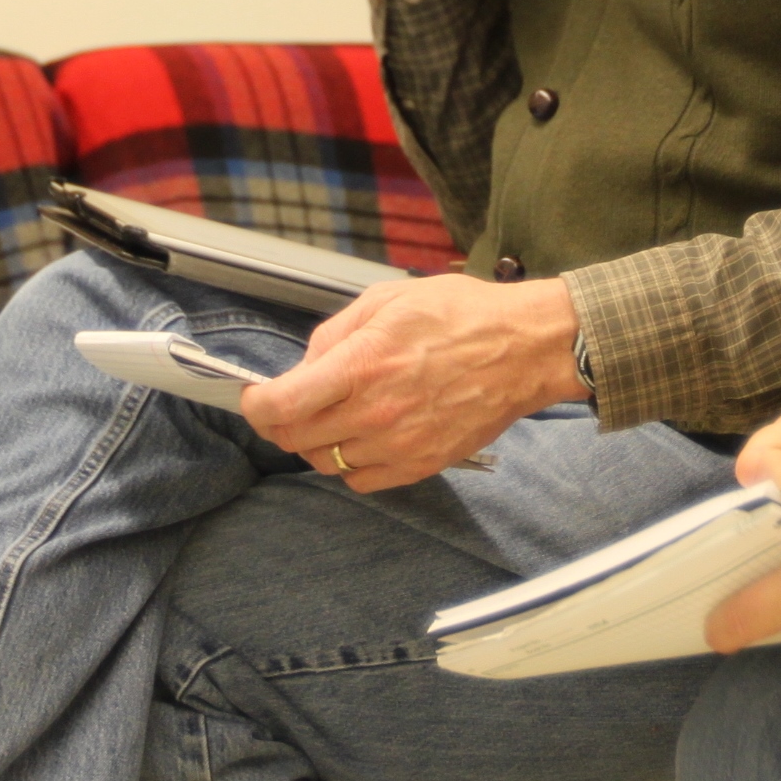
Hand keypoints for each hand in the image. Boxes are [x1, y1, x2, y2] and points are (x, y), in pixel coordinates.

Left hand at [240, 273, 586, 489]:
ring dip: (317, 443)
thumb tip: (305, 365)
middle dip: (281, 422)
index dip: (255, 405)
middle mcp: (375, 410)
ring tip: (335, 416)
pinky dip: (352, 464)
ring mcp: (399, 444)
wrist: (525, 349)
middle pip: (295, 440)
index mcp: (362, 363)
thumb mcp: (387, 300)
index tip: (255, 397)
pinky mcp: (422, 465)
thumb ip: (335, 333)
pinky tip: (365, 437)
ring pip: (325, 463)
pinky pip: (362, 480)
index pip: (281, 405)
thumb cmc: (462, 315)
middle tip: (290, 405)